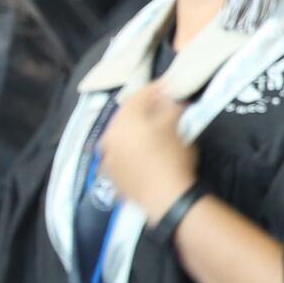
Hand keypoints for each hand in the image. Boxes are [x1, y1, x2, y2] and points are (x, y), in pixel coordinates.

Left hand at [98, 82, 197, 222]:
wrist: (165, 198)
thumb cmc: (173, 159)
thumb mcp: (176, 129)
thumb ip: (169, 108)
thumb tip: (168, 97)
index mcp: (125, 121)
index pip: (138, 97)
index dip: (154, 89)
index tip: (167, 85)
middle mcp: (110, 136)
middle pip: (125, 116)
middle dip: (141, 109)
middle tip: (158, 106)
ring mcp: (107, 156)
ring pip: (119, 135)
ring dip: (133, 129)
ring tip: (149, 129)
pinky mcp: (110, 174)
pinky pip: (118, 154)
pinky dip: (128, 149)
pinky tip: (141, 152)